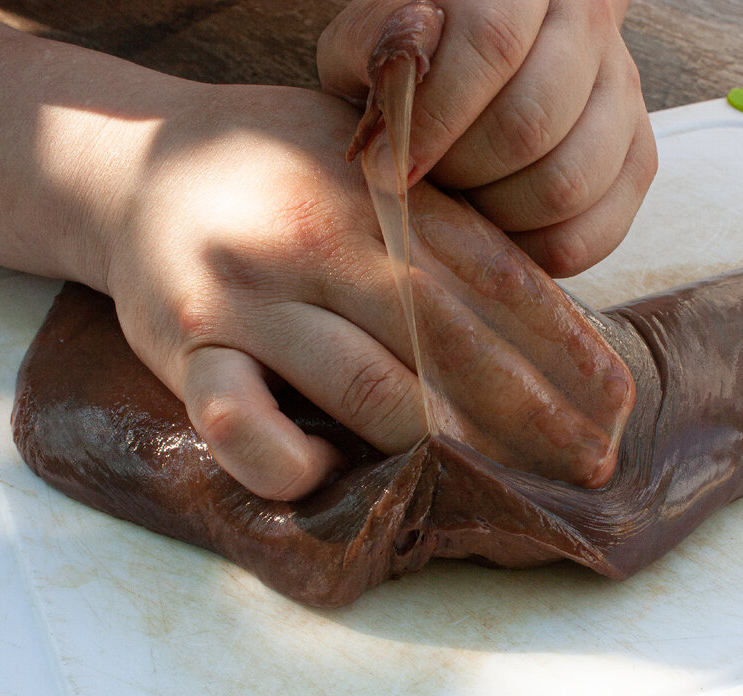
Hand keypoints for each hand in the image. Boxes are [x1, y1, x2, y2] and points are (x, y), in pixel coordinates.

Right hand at [98, 84, 627, 499]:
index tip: (616, 399)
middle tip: (589, 465)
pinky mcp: (184, 347)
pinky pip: (239, 420)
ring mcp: (248, 296)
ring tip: (504, 487)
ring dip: (444, 446)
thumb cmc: (269, 167)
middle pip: (447, 339)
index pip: (493, 273)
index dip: (565, 342)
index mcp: (375, 191)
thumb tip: (541, 308)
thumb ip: (438, 219)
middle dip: (532, 412)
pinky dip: (291, 459)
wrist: (125, 164)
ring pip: (363, 383)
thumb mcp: (361, 160)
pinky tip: (332, 475)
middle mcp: (317, 239)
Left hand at [318, 0, 657, 276]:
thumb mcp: (374, 38)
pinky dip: (537, 251)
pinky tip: (499, 235)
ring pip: (570, 182)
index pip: (494, 44)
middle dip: (462, 173)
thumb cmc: (420, 54)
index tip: (389, 167)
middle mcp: (587, 28)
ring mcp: (622, 95)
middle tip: (425, 183)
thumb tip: (401, 94)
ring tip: (462, 204)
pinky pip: (596, 232)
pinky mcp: (638, 158)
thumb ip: (380, 52)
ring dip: (499, 215)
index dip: (439, 117)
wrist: (486, 53)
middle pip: (534, 121)